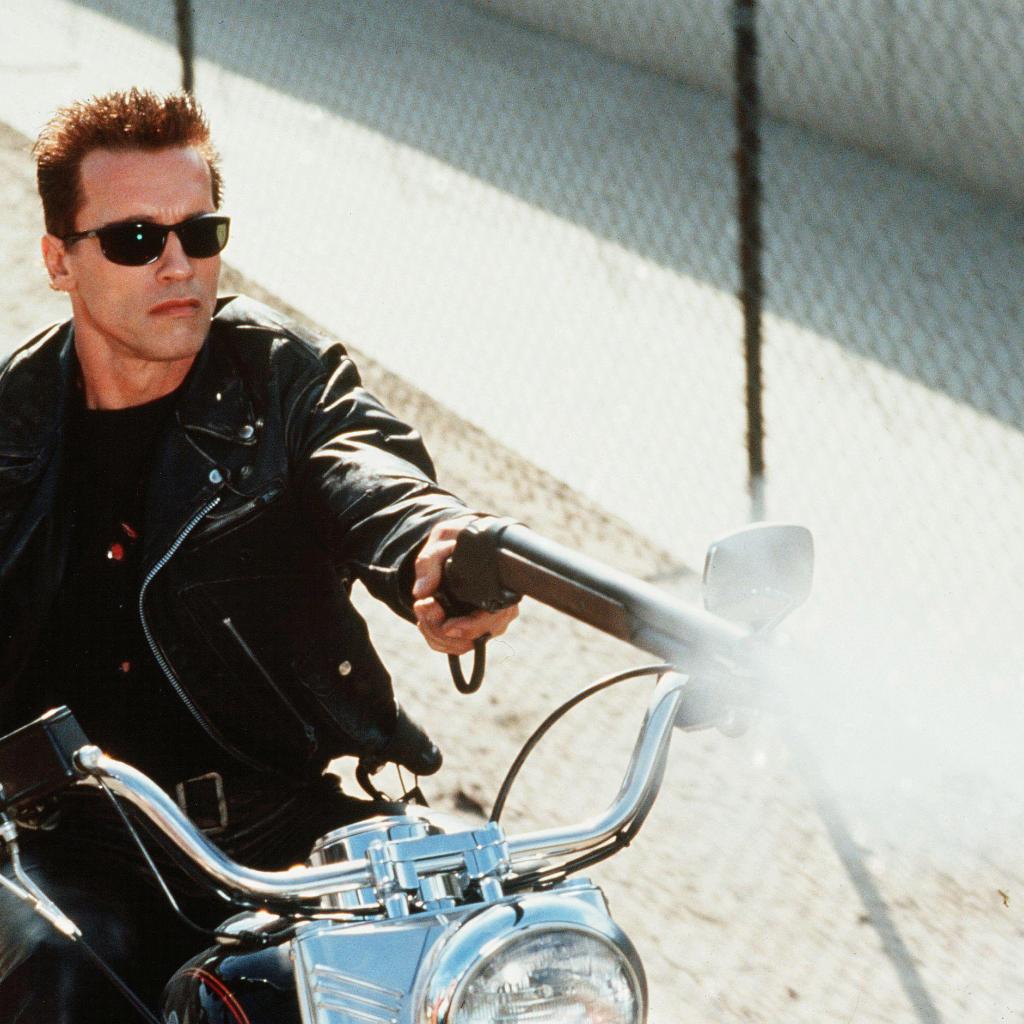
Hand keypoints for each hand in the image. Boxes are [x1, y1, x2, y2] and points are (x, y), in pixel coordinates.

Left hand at [412, 517, 518, 655]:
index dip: (470, 629)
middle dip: (440, 630)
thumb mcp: (442, 539)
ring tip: (422, 606)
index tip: (446, 625)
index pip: (493, 620)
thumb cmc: (458, 539)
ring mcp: (486, 621)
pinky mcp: (471, 628)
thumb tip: (422, 591)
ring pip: (461, 646)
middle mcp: (499, 608)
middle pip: (473, 640)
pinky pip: (453, 645)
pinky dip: (434, 635)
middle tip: (423, 605)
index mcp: (501, 586)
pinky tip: (427, 615)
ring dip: (434, 632)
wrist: (460, 542)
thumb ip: (430, 561)